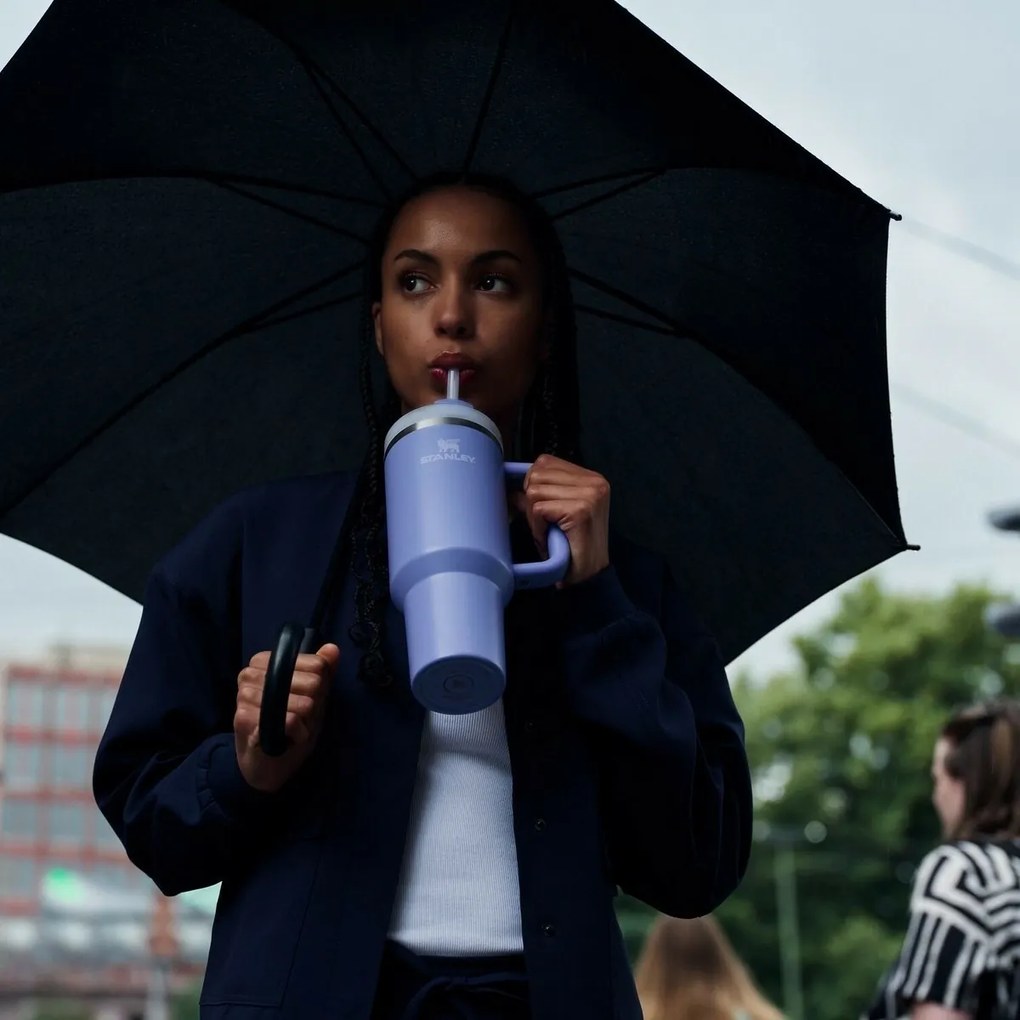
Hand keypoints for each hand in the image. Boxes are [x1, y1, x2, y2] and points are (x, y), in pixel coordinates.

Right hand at [233, 643, 339, 792]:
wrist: (266, 765)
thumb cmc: (289, 726)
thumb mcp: (312, 696)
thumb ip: (322, 671)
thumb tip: (332, 648)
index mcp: (264, 662)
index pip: (316, 664)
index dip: (320, 687)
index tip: (304, 698)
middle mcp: (250, 674)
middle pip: (313, 683)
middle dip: (313, 706)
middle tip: (297, 718)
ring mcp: (244, 695)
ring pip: (303, 703)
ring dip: (305, 723)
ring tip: (290, 729)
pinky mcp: (245, 718)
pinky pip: (291, 720)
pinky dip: (298, 733)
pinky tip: (287, 738)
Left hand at [512, 454, 609, 586]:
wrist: (590, 576)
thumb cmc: (574, 547)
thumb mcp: (558, 514)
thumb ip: (541, 495)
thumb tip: (514, 489)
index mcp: (592, 478)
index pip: (546, 462)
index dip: (533, 483)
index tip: (537, 505)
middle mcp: (594, 482)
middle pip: (538, 473)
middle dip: (531, 500)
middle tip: (542, 523)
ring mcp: (589, 495)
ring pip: (535, 491)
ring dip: (533, 516)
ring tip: (546, 531)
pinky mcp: (579, 510)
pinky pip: (538, 509)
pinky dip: (537, 527)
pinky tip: (548, 538)